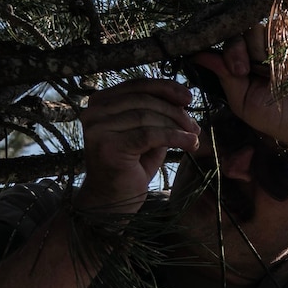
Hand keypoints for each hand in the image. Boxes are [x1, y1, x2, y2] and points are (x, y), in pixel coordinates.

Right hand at [79, 79, 198, 212]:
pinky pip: (149, 134)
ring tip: (194, 137)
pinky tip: (191, 143)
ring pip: (147, 116)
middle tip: (194, 126)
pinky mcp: (108, 146)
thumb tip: (183, 99)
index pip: (136, 85)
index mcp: (100, 103)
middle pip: (144, 100)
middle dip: (174, 111)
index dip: (165, 88)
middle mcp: (93, 112)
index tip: (189, 97)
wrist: (113, 202)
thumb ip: (158, 115)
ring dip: (177, 125)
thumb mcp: (147, 134)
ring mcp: (97, 129)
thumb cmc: (131, 168)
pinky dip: (175, 137)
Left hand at [191, 21, 287, 157]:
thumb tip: (197, 55)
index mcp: (249, 61)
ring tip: (271, 73)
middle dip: (239, 48)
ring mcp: (287, 42)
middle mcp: (266, 48)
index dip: (229, 50)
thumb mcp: (243, 101)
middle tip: (245, 71)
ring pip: (264, 26)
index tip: (237, 71)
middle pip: (244, 29)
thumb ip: (224, 76)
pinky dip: (284, 43)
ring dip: (263, 48)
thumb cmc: (279, 118)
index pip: (231, 40)